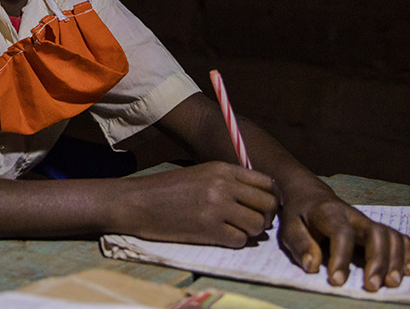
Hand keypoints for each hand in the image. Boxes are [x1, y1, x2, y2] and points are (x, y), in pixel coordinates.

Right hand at [119, 161, 278, 246]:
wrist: (138, 202)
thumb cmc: (167, 188)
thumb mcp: (200, 173)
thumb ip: (228, 180)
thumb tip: (258, 197)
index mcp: (222, 169)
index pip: (267, 183)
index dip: (271, 197)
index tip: (263, 206)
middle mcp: (223, 186)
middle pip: (268, 205)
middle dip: (265, 216)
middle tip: (253, 221)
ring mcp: (217, 209)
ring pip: (257, 225)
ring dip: (251, 231)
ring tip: (236, 229)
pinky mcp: (209, 230)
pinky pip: (240, 240)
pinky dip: (235, 241)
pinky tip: (222, 235)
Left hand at [276, 190, 409, 290]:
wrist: (310, 195)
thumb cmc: (300, 215)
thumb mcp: (289, 227)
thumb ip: (300, 245)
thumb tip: (313, 265)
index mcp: (329, 213)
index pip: (341, 233)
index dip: (341, 257)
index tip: (336, 281)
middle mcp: (353, 216)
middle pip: (375, 232)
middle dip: (377, 261)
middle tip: (372, 286)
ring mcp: (367, 222)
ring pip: (390, 235)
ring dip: (395, 260)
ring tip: (392, 283)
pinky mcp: (376, 229)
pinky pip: (399, 237)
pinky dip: (407, 253)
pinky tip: (408, 271)